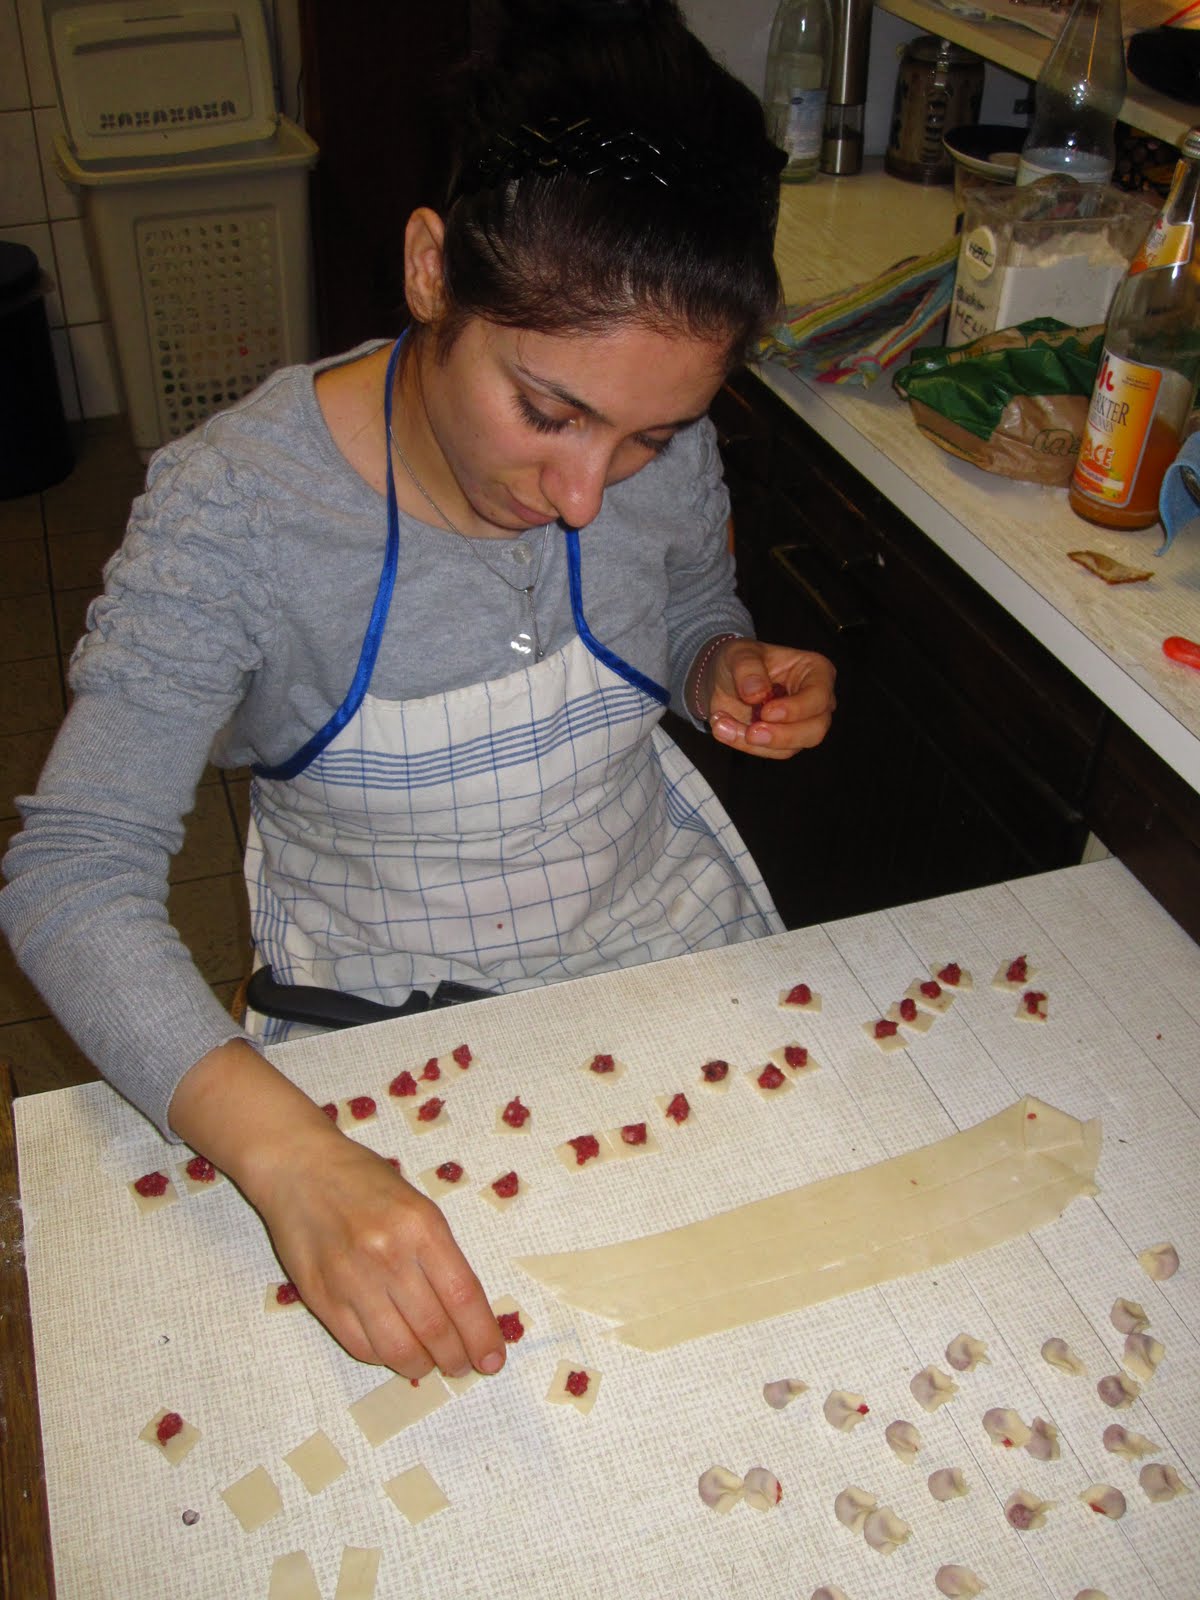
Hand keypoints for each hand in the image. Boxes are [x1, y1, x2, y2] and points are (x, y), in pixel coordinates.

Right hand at [256, 1131, 504, 1379]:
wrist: (301, 1169)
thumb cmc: (365, 1182)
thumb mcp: (417, 1205)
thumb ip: (439, 1254)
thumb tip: (464, 1313)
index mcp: (421, 1226)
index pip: (461, 1296)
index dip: (481, 1335)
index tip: (492, 1360)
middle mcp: (388, 1255)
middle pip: (433, 1329)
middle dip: (456, 1358)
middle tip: (462, 1366)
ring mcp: (351, 1280)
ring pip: (397, 1348)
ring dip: (421, 1366)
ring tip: (429, 1363)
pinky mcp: (321, 1298)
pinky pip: (361, 1346)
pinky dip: (383, 1357)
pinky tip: (392, 1350)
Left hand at [703, 639, 835, 760]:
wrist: (723, 680)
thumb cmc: (741, 662)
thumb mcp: (739, 654)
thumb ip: (748, 669)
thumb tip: (756, 693)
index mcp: (816, 671)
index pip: (819, 697)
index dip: (796, 708)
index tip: (767, 711)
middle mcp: (816, 701)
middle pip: (815, 729)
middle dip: (782, 736)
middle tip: (751, 732)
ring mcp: (803, 725)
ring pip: (792, 748)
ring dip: (755, 743)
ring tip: (722, 725)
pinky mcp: (784, 742)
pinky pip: (770, 752)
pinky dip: (744, 745)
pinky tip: (723, 728)